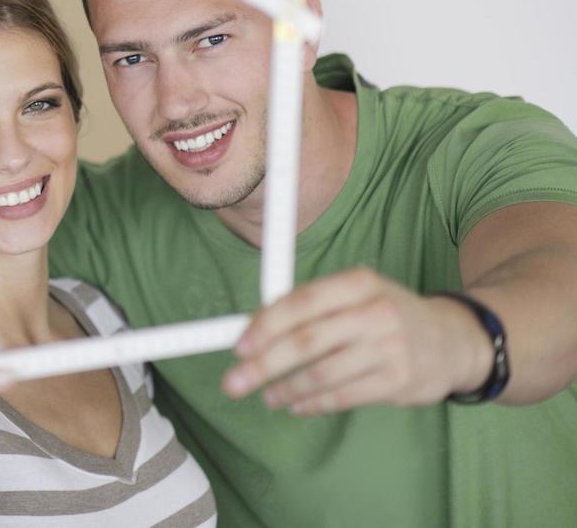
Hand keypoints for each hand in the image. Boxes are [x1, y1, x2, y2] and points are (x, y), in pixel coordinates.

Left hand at [222, 267, 492, 414]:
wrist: (455, 341)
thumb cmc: (388, 315)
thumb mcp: (357, 294)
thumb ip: (312, 307)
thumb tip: (254, 327)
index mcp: (359, 283)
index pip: (301, 301)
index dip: (265, 325)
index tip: (239, 346)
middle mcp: (375, 312)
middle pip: (307, 341)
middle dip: (264, 364)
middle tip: (234, 381)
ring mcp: (390, 348)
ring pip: (322, 373)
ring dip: (286, 388)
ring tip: (266, 395)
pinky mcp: (399, 381)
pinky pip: (343, 396)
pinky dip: (313, 403)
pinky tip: (295, 405)